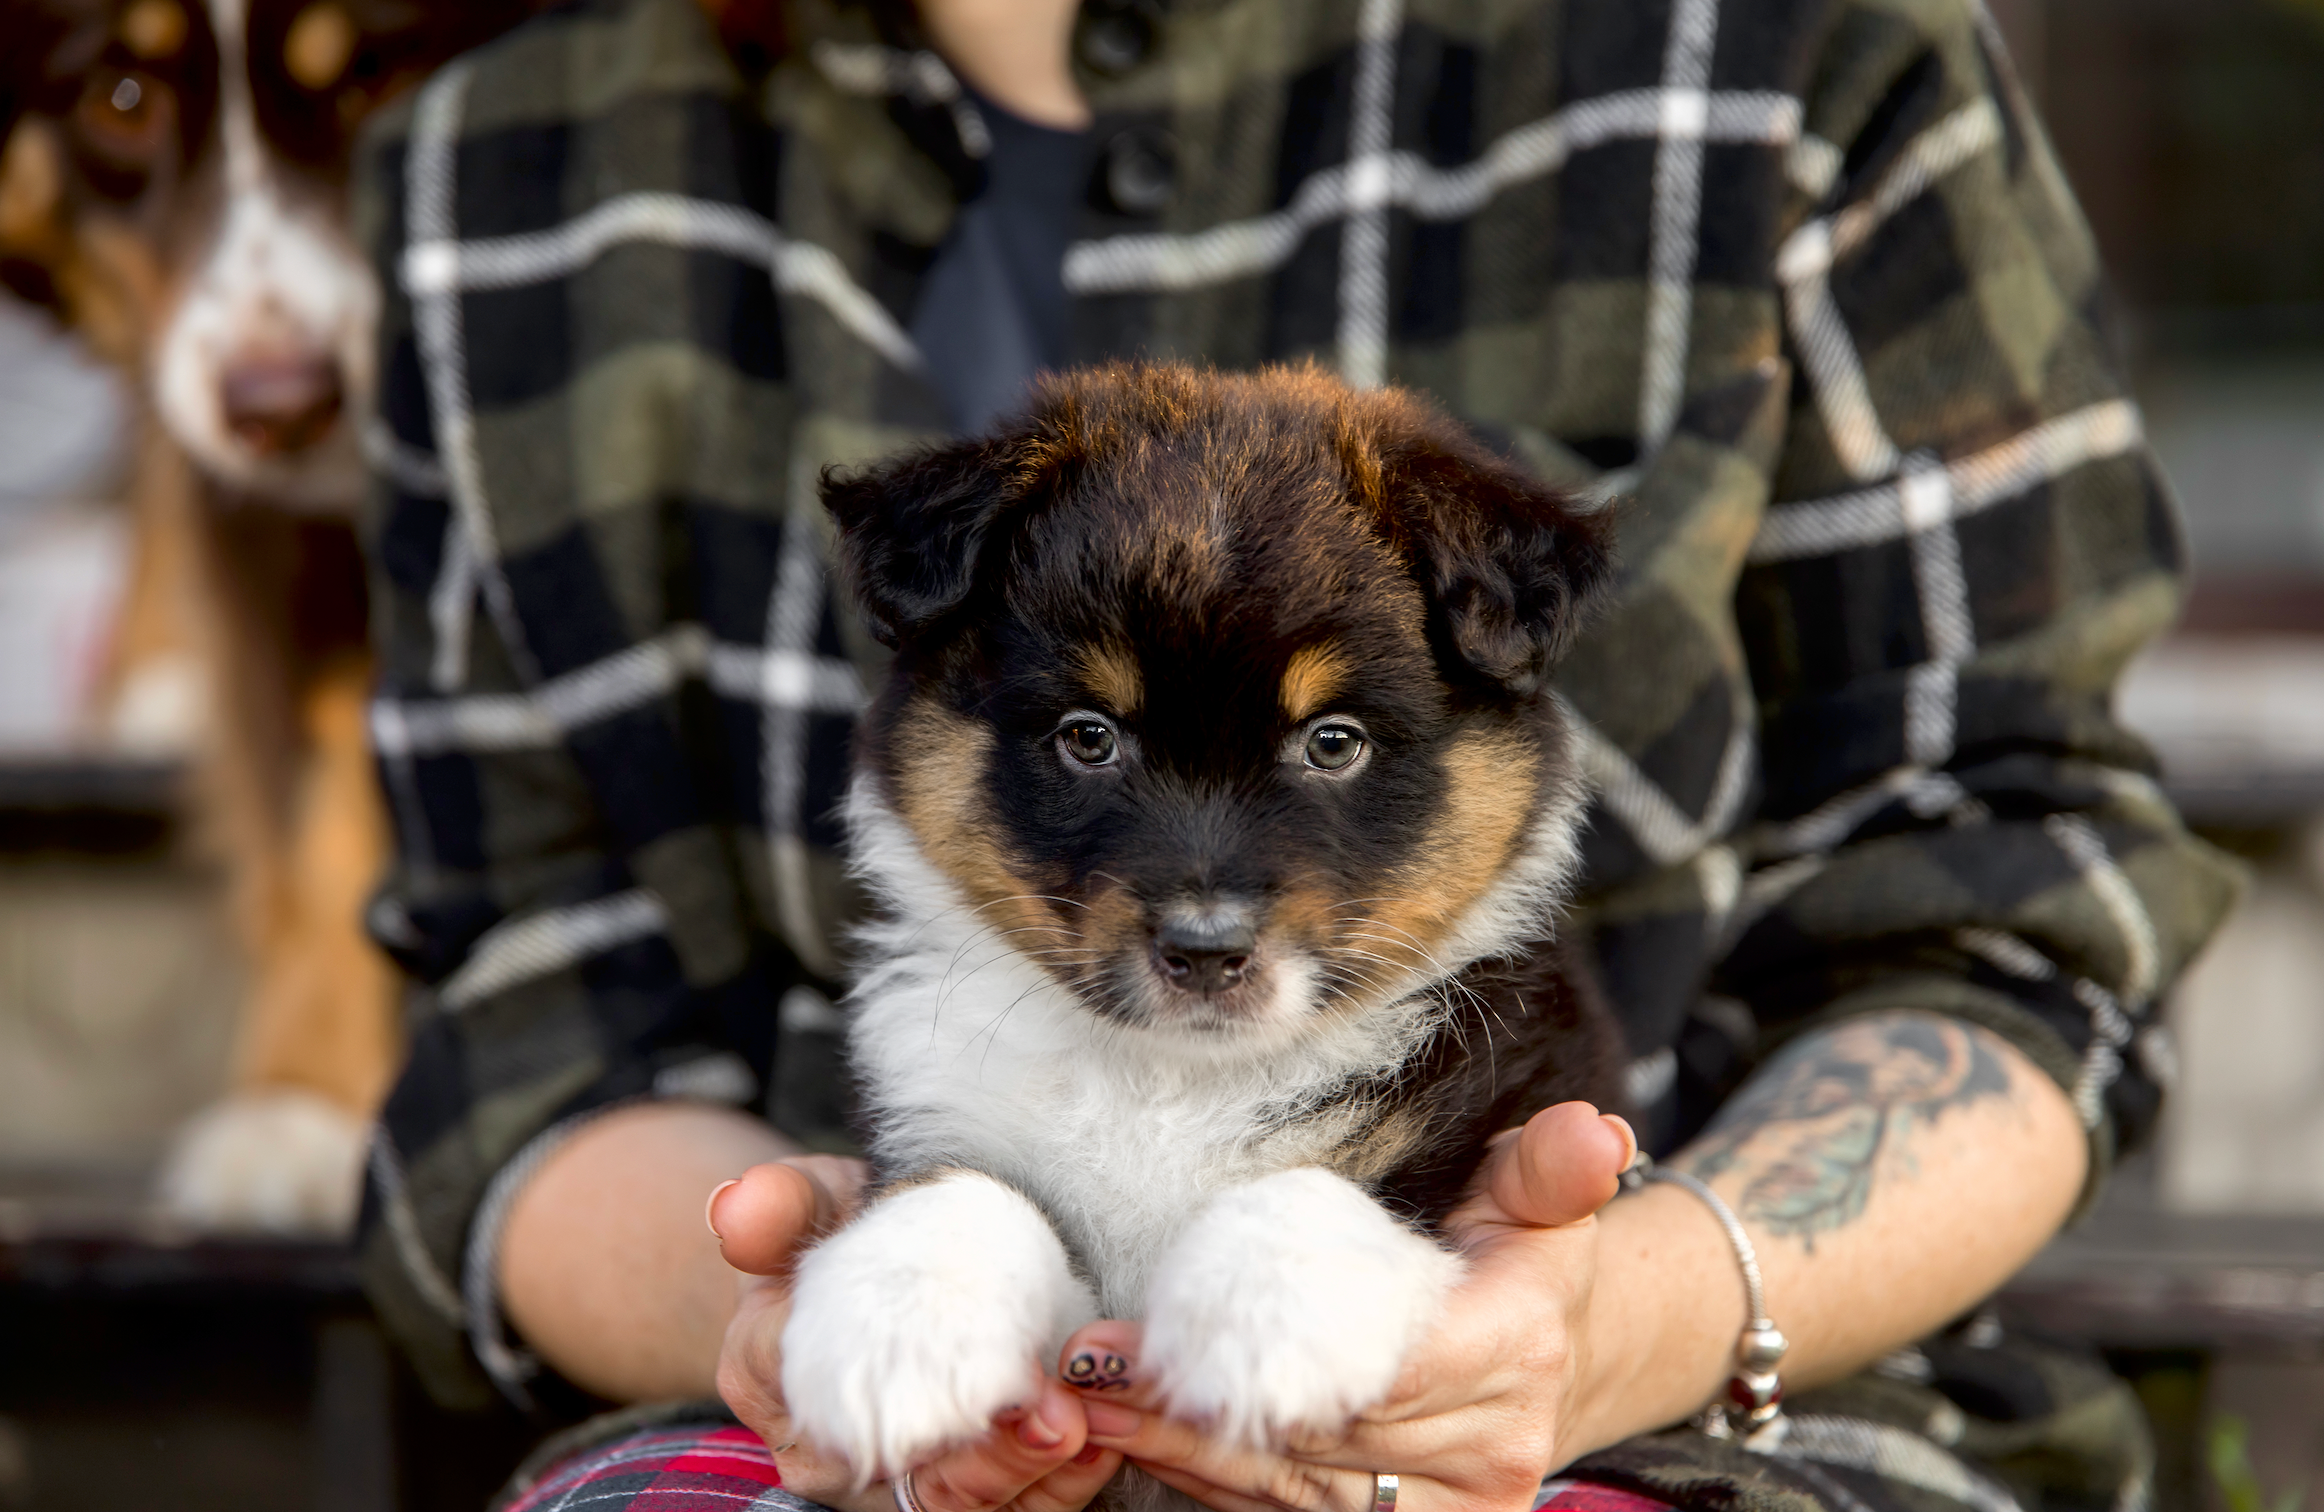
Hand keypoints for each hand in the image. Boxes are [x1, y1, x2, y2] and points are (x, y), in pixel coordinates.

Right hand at [709, 1159, 1124, 1511]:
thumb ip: (781, 1204)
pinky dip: (1060, 1485)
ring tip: (1085, 1428)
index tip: (970, 1372)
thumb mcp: (810, 1201)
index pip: (823, 1400)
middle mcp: (827, 1448)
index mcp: (772, 1373)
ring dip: (1031, 1477)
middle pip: (904, 1475)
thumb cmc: (841, 1231)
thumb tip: (736, 1207)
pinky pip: (1008, 1509)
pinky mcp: (957, 1487)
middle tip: (1054, 1415)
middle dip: (988, 1458)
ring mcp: (894, 1477)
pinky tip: (1102, 1441)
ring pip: (960, 1505)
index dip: (897, 1395)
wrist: (873, 1266)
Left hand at [1054, 1104, 1636, 1511]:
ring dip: (1184, 1455)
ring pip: (1299, 1496)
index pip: (1382, 1369)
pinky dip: (1215, 1489)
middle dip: (1195, 1406)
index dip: (1269, 1360)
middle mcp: (1493, 1449)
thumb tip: (1595, 1132)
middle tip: (1089, 1367)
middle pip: (1322, 1440)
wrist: (1554, 1355)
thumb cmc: (1516, 1254)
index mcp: (1516, 1350)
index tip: (1165, 1331)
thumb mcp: (1535, 1193)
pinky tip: (1144, 1450)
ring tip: (1091, 1410)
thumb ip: (1550, 1165)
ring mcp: (1455, 1508)